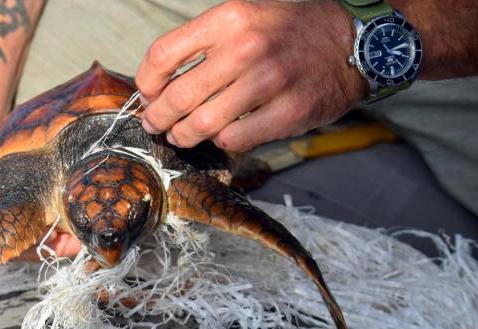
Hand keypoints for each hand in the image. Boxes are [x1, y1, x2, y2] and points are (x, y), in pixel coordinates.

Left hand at [135, 0, 365, 151]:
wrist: (354, 41)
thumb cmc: (291, 31)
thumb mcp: (247, 16)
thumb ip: (205, 43)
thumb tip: (159, 82)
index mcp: (231, 18)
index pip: (165, 54)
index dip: (146, 81)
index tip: (147, 92)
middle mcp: (248, 47)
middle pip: (178, 96)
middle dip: (158, 117)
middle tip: (156, 123)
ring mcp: (269, 82)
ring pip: (201, 124)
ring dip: (183, 135)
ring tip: (181, 135)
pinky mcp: (288, 112)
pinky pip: (233, 140)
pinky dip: (220, 141)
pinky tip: (221, 134)